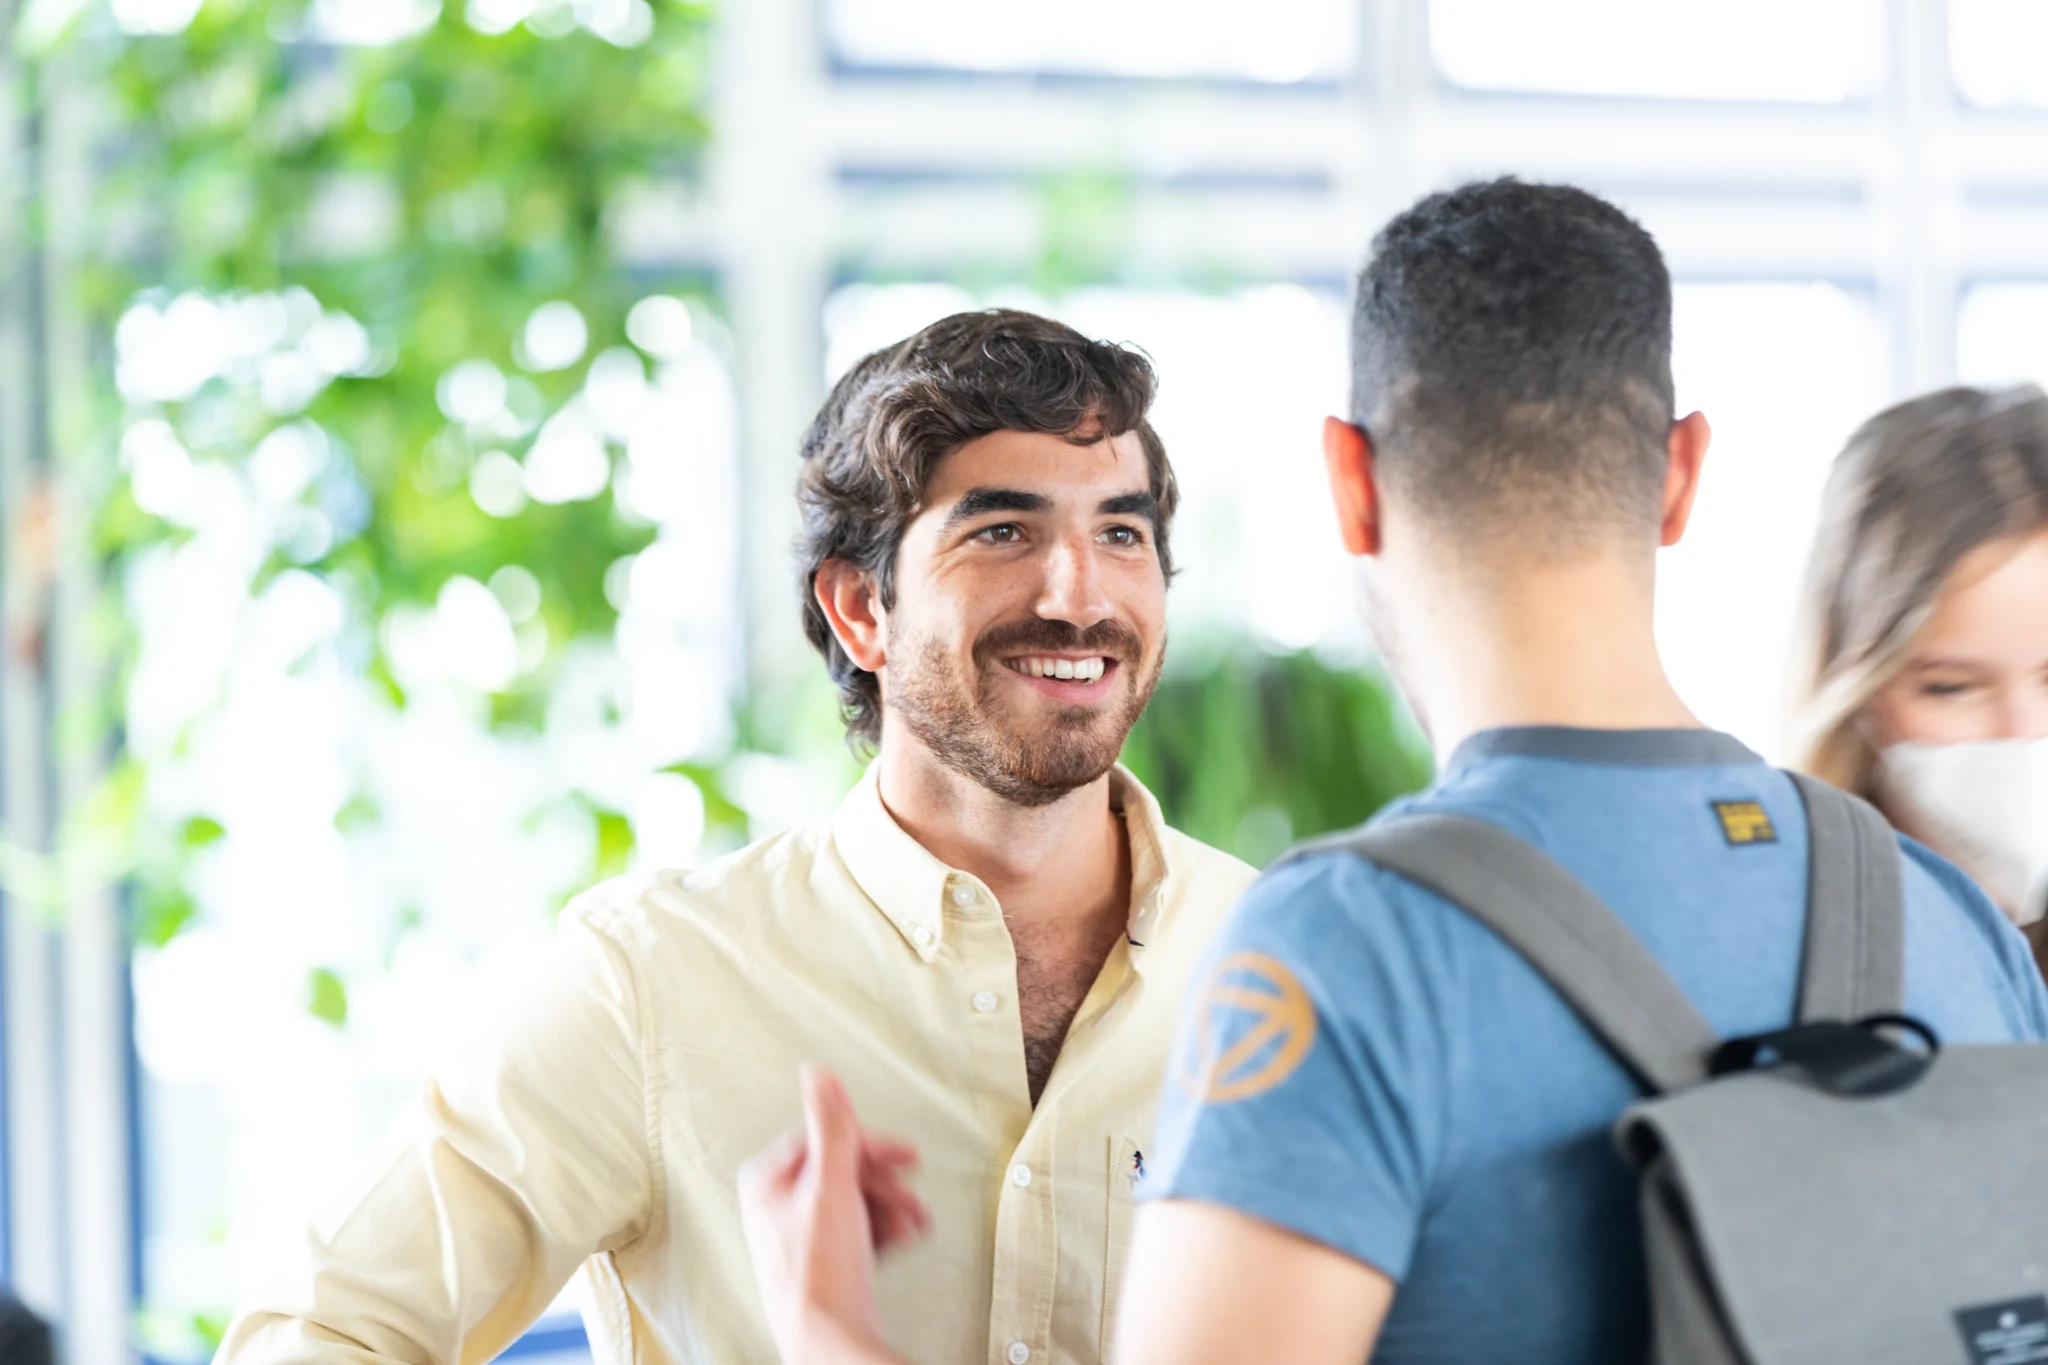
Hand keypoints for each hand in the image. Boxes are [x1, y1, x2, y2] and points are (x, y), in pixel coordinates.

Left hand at [738, 1066, 930, 1364]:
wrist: (831, 1336)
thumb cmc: (820, 1269)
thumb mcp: (829, 1183)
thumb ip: (830, 1125)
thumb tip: (818, 1073)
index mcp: (766, 1180)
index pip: (825, 1139)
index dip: (868, 1146)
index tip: (902, 1154)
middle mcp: (777, 1205)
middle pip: (844, 1170)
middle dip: (884, 1182)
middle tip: (909, 1192)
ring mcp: (799, 1234)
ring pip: (856, 1199)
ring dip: (891, 1205)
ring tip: (912, 1220)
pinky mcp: (822, 1259)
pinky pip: (859, 1227)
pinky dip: (885, 1227)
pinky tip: (905, 1235)